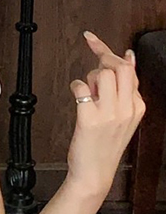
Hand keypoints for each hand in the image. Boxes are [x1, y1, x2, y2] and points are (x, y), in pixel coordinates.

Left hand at [66, 31, 145, 196]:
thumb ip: (124, 90)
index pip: (130, 70)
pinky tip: (76, 95)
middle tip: (92, 67)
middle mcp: (127, 109)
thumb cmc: (103, 145)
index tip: (94, 40)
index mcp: (138, 107)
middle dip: (102, 61)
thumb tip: (127, 58)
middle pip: (120, 68)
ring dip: (89, 78)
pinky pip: (81, 88)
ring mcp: (109, 114)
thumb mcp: (121, 117)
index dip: (110, 52)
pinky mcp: (89, 119)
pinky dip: (75, 87)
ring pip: (102, 75)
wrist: (94, 173)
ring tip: (87, 93)